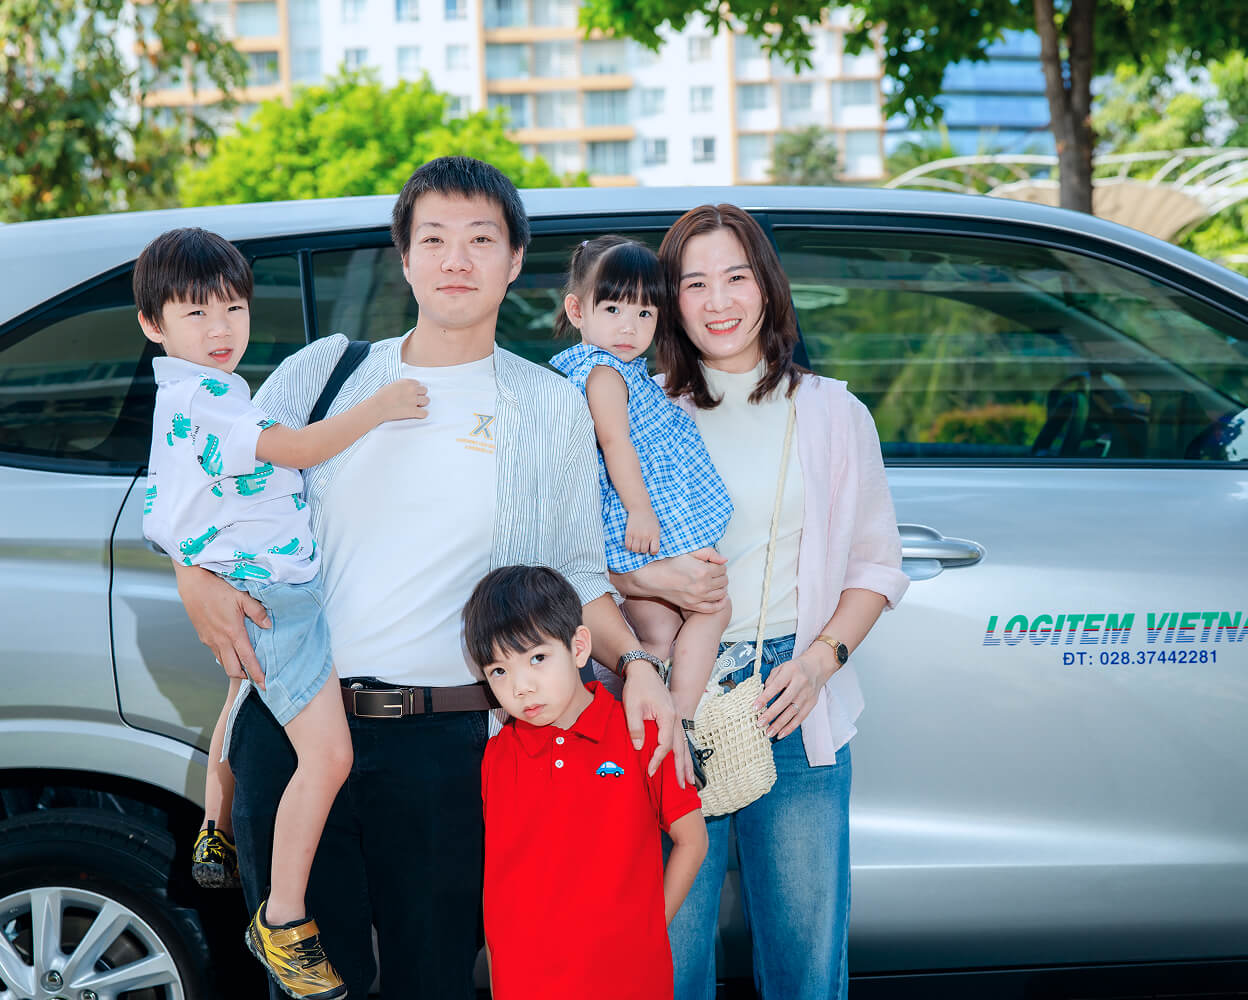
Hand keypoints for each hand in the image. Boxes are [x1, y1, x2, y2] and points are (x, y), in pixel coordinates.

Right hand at [173, 563, 270, 688]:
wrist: (193, 584)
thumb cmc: (218, 588)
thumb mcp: (243, 596)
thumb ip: (257, 612)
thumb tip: (269, 626)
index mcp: (232, 632)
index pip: (247, 659)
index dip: (257, 674)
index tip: (265, 684)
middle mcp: (220, 640)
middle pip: (233, 669)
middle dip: (245, 677)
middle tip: (257, 678)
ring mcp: (209, 640)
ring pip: (223, 663)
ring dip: (234, 668)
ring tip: (246, 666)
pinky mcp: (203, 637)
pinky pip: (216, 653)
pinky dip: (226, 657)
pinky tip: (232, 651)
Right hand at [372, 379, 428, 422]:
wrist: (378, 407)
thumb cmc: (381, 396)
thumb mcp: (391, 385)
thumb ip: (401, 386)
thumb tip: (403, 389)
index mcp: (406, 382)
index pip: (418, 384)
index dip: (415, 389)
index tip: (410, 393)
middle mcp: (412, 390)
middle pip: (424, 390)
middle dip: (420, 395)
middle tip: (414, 400)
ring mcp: (414, 400)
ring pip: (427, 400)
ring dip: (422, 404)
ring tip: (415, 407)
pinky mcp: (413, 411)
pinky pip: (425, 413)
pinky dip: (422, 414)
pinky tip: (417, 414)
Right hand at [613, 549, 727, 613]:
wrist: (654, 577)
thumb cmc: (671, 562)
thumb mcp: (689, 552)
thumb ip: (709, 553)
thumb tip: (725, 560)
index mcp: (703, 571)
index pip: (723, 569)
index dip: (720, 565)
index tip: (714, 564)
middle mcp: (702, 586)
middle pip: (724, 581)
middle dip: (722, 575)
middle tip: (715, 572)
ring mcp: (697, 598)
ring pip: (721, 594)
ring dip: (722, 587)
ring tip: (716, 582)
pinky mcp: (692, 606)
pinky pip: (713, 608)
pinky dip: (720, 604)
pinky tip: (721, 598)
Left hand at [622, 659, 693, 786]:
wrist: (643, 670)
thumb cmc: (637, 687)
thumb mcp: (632, 706)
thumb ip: (636, 728)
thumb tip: (638, 748)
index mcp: (668, 716)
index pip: (665, 744)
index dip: (658, 759)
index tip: (651, 771)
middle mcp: (676, 718)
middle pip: (681, 747)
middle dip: (682, 768)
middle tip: (683, 786)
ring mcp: (676, 718)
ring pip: (684, 744)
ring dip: (686, 763)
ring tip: (690, 781)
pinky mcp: (673, 717)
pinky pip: (680, 739)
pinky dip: (683, 753)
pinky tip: (683, 762)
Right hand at [624, 507, 660, 554]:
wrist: (640, 508)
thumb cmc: (650, 518)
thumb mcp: (657, 527)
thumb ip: (655, 538)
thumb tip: (652, 549)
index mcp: (654, 534)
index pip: (654, 550)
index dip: (653, 551)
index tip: (651, 548)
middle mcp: (645, 535)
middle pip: (643, 551)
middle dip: (644, 549)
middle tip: (643, 544)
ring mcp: (636, 534)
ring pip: (635, 550)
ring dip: (636, 548)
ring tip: (638, 544)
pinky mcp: (628, 533)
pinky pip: (628, 546)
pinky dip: (630, 547)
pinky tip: (632, 543)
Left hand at [754, 646, 837, 739]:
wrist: (816, 667)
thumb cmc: (794, 669)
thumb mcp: (781, 668)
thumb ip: (771, 680)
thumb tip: (762, 696)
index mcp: (791, 671)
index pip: (775, 686)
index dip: (764, 698)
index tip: (754, 708)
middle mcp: (801, 683)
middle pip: (785, 701)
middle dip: (771, 714)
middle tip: (760, 723)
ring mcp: (807, 694)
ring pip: (793, 712)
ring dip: (780, 724)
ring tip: (768, 732)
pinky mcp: (812, 703)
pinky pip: (800, 718)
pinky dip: (790, 727)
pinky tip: (781, 733)